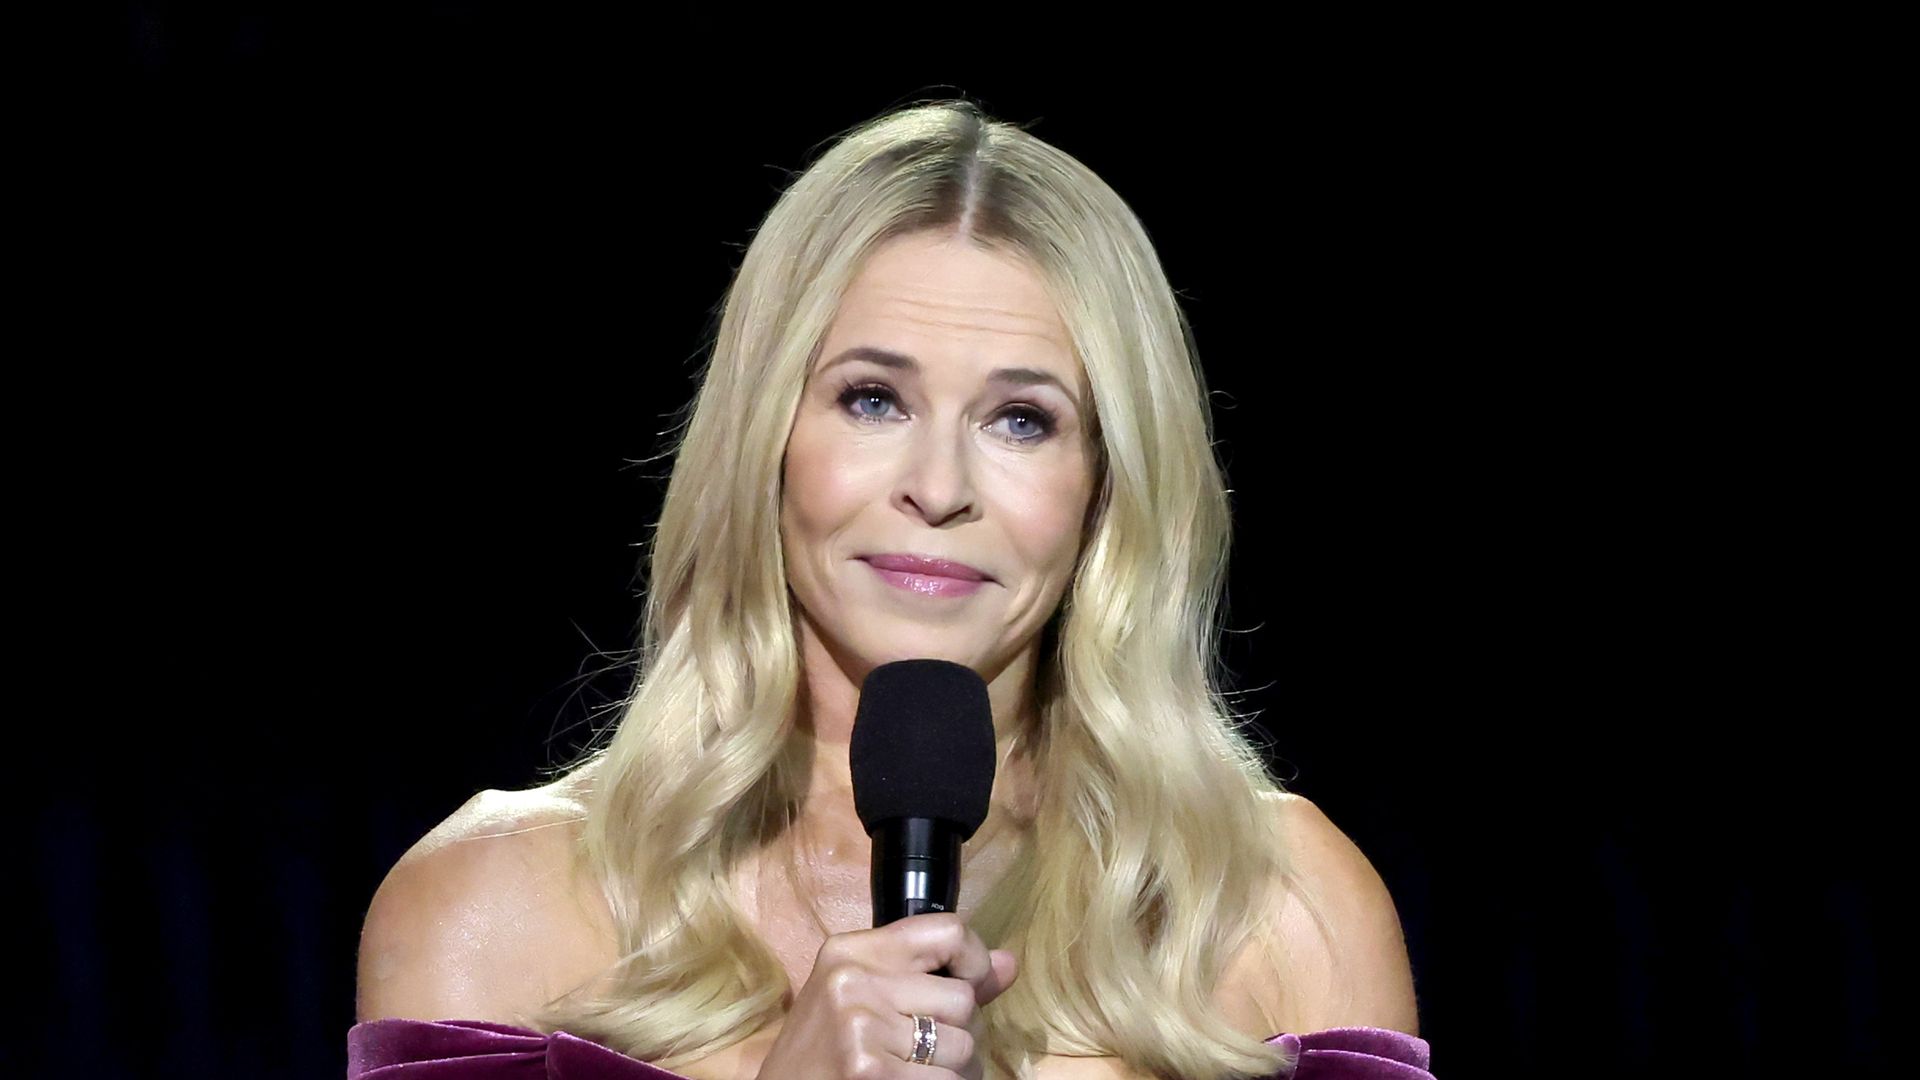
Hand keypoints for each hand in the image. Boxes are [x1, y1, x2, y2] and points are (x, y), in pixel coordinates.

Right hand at [754, 912, 1019, 1079]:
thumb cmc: (823, 1053)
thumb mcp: (863, 999)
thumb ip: (935, 979)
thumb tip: (1008, 964)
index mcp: (851, 951)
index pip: (948, 930)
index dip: (975, 962)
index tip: (969, 986)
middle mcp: (854, 980)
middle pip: (962, 998)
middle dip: (960, 1032)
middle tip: (925, 1051)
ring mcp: (861, 1027)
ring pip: (963, 1046)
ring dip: (954, 1070)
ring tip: (917, 1073)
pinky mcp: (870, 1071)